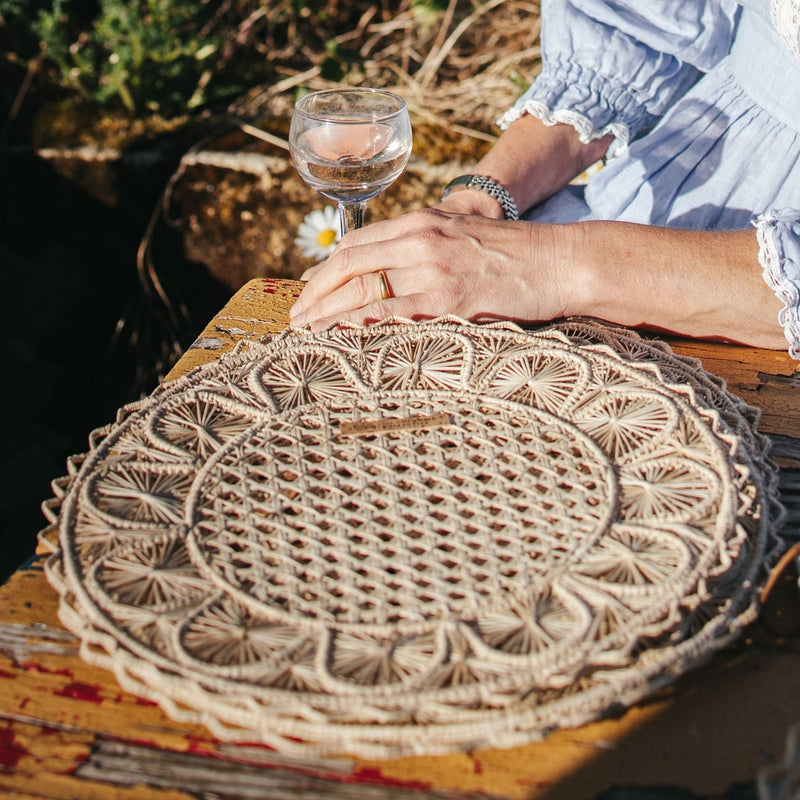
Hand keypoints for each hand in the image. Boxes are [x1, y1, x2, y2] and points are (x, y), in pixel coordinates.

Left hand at [289, 207, 571, 330]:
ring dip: (326, 310)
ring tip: (305, 330)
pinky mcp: (450, 298)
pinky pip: (393, 312)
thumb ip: (425, 247)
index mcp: (421, 222)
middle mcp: (420, 238)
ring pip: (363, 287)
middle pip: (349, 262)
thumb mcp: (462, 235)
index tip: (308, 291)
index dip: (325, 269)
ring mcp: (433, 267)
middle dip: (314, 291)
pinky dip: (359, 324)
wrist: (559, 261)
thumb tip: (394, 270)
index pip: (356, 243)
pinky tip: (338, 334)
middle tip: (295, 316)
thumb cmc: (513, 255)